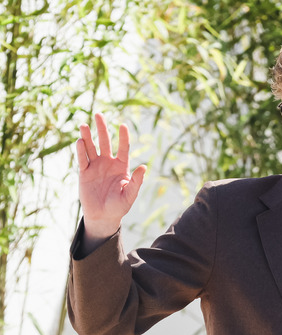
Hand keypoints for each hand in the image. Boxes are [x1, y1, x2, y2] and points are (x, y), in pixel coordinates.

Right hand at [76, 113, 145, 248]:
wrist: (103, 216)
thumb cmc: (119, 206)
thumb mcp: (130, 194)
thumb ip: (136, 181)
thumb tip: (143, 167)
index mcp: (122, 166)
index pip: (123, 148)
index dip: (123, 137)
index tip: (123, 125)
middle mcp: (108, 163)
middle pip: (105, 142)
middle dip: (102, 129)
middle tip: (99, 115)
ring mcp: (96, 166)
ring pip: (92, 148)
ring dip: (88, 137)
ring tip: (84, 125)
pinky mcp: (85, 173)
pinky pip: (83, 159)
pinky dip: (81, 151)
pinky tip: (79, 140)